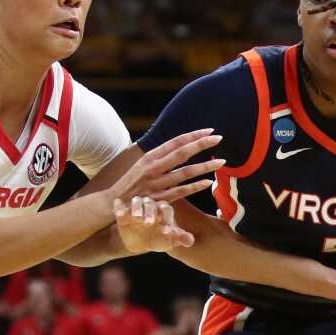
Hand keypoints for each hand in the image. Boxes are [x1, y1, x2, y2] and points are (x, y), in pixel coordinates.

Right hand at [107, 129, 223, 204]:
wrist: (114, 203)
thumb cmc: (131, 183)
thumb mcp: (142, 165)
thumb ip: (159, 157)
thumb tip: (178, 146)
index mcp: (150, 157)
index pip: (175, 142)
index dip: (193, 135)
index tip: (209, 131)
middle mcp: (153, 167)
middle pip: (182, 153)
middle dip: (201, 144)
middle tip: (219, 139)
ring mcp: (156, 183)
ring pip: (185, 172)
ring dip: (204, 166)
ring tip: (221, 162)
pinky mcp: (159, 199)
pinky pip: (181, 192)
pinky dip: (195, 187)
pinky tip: (208, 183)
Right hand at [114, 197, 195, 252]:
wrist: (144, 243)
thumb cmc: (161, 238)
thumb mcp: (171, 241)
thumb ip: (181, 238)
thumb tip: (190, 241)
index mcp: (164, 210)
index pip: (167, 210)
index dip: (167, 220)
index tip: (166, 232)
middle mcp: (150, 206)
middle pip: (151, 203)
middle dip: (150, 212)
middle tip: (149, 223)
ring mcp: (137, 208)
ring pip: (136, 202)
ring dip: (136, 208)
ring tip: (136, 217)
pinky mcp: (123, 213)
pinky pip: (120, 206)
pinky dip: (119, 207)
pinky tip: (118, 212)